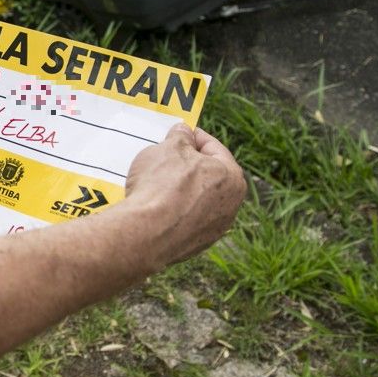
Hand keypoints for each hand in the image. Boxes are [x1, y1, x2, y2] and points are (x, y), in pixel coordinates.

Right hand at [123, 124, 245, 269]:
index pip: (213, 148)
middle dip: (188, 165)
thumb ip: (180, 136)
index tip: (179, 134)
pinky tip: (156, 205)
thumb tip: (184, 132)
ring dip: (182, 189)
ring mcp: (215, 228)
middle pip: (209, 175)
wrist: (146, 233)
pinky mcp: (198, 244)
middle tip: (167, 156)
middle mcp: (231, 204)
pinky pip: (187, 219)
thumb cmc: (161, 185)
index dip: (193, 137)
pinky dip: (175, 210)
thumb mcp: (169, 147)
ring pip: (198, 199)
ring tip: (158, 182)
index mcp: (231, 177)